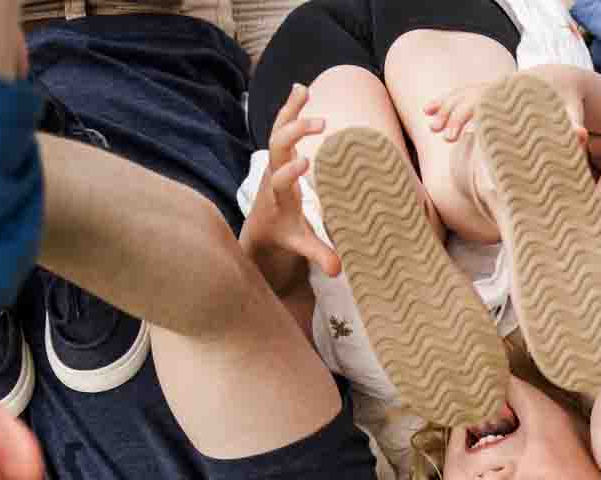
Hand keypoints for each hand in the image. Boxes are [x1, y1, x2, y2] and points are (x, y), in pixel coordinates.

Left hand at [238, 85, 339, 279]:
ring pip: (277, 131)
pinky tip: (301, 89)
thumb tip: (339, 270)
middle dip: (294, 133)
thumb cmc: (283, 234)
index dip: (289, 172)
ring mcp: (274, 161)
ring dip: (290, 111)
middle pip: (276, 148)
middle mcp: (272, 175)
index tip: (305, 162)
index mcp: (278, 198)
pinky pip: (282, 126)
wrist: (261, 226)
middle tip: (320, 124)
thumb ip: (318, 254)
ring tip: (304, 90)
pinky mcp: (279, 154)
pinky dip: (291, 108)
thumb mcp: (300, 246)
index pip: (279, 181)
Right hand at [428, 76, 588, 144]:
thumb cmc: (568, 104)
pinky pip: (463, 93)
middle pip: (470, 96)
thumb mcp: (573, 114)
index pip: (486, 104)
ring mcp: (494, 86)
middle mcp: (501, 86)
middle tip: (440, 135)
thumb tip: (582, 136)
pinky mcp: (490, 91)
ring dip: (444, 107)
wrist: (564, 80)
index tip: (454, 137)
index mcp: (516, 94)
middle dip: (453, 115)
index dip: (468, 120)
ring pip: (463, 93)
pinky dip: (446, 101)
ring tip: (429, 126)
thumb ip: (574, 127)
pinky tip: (428, 112)